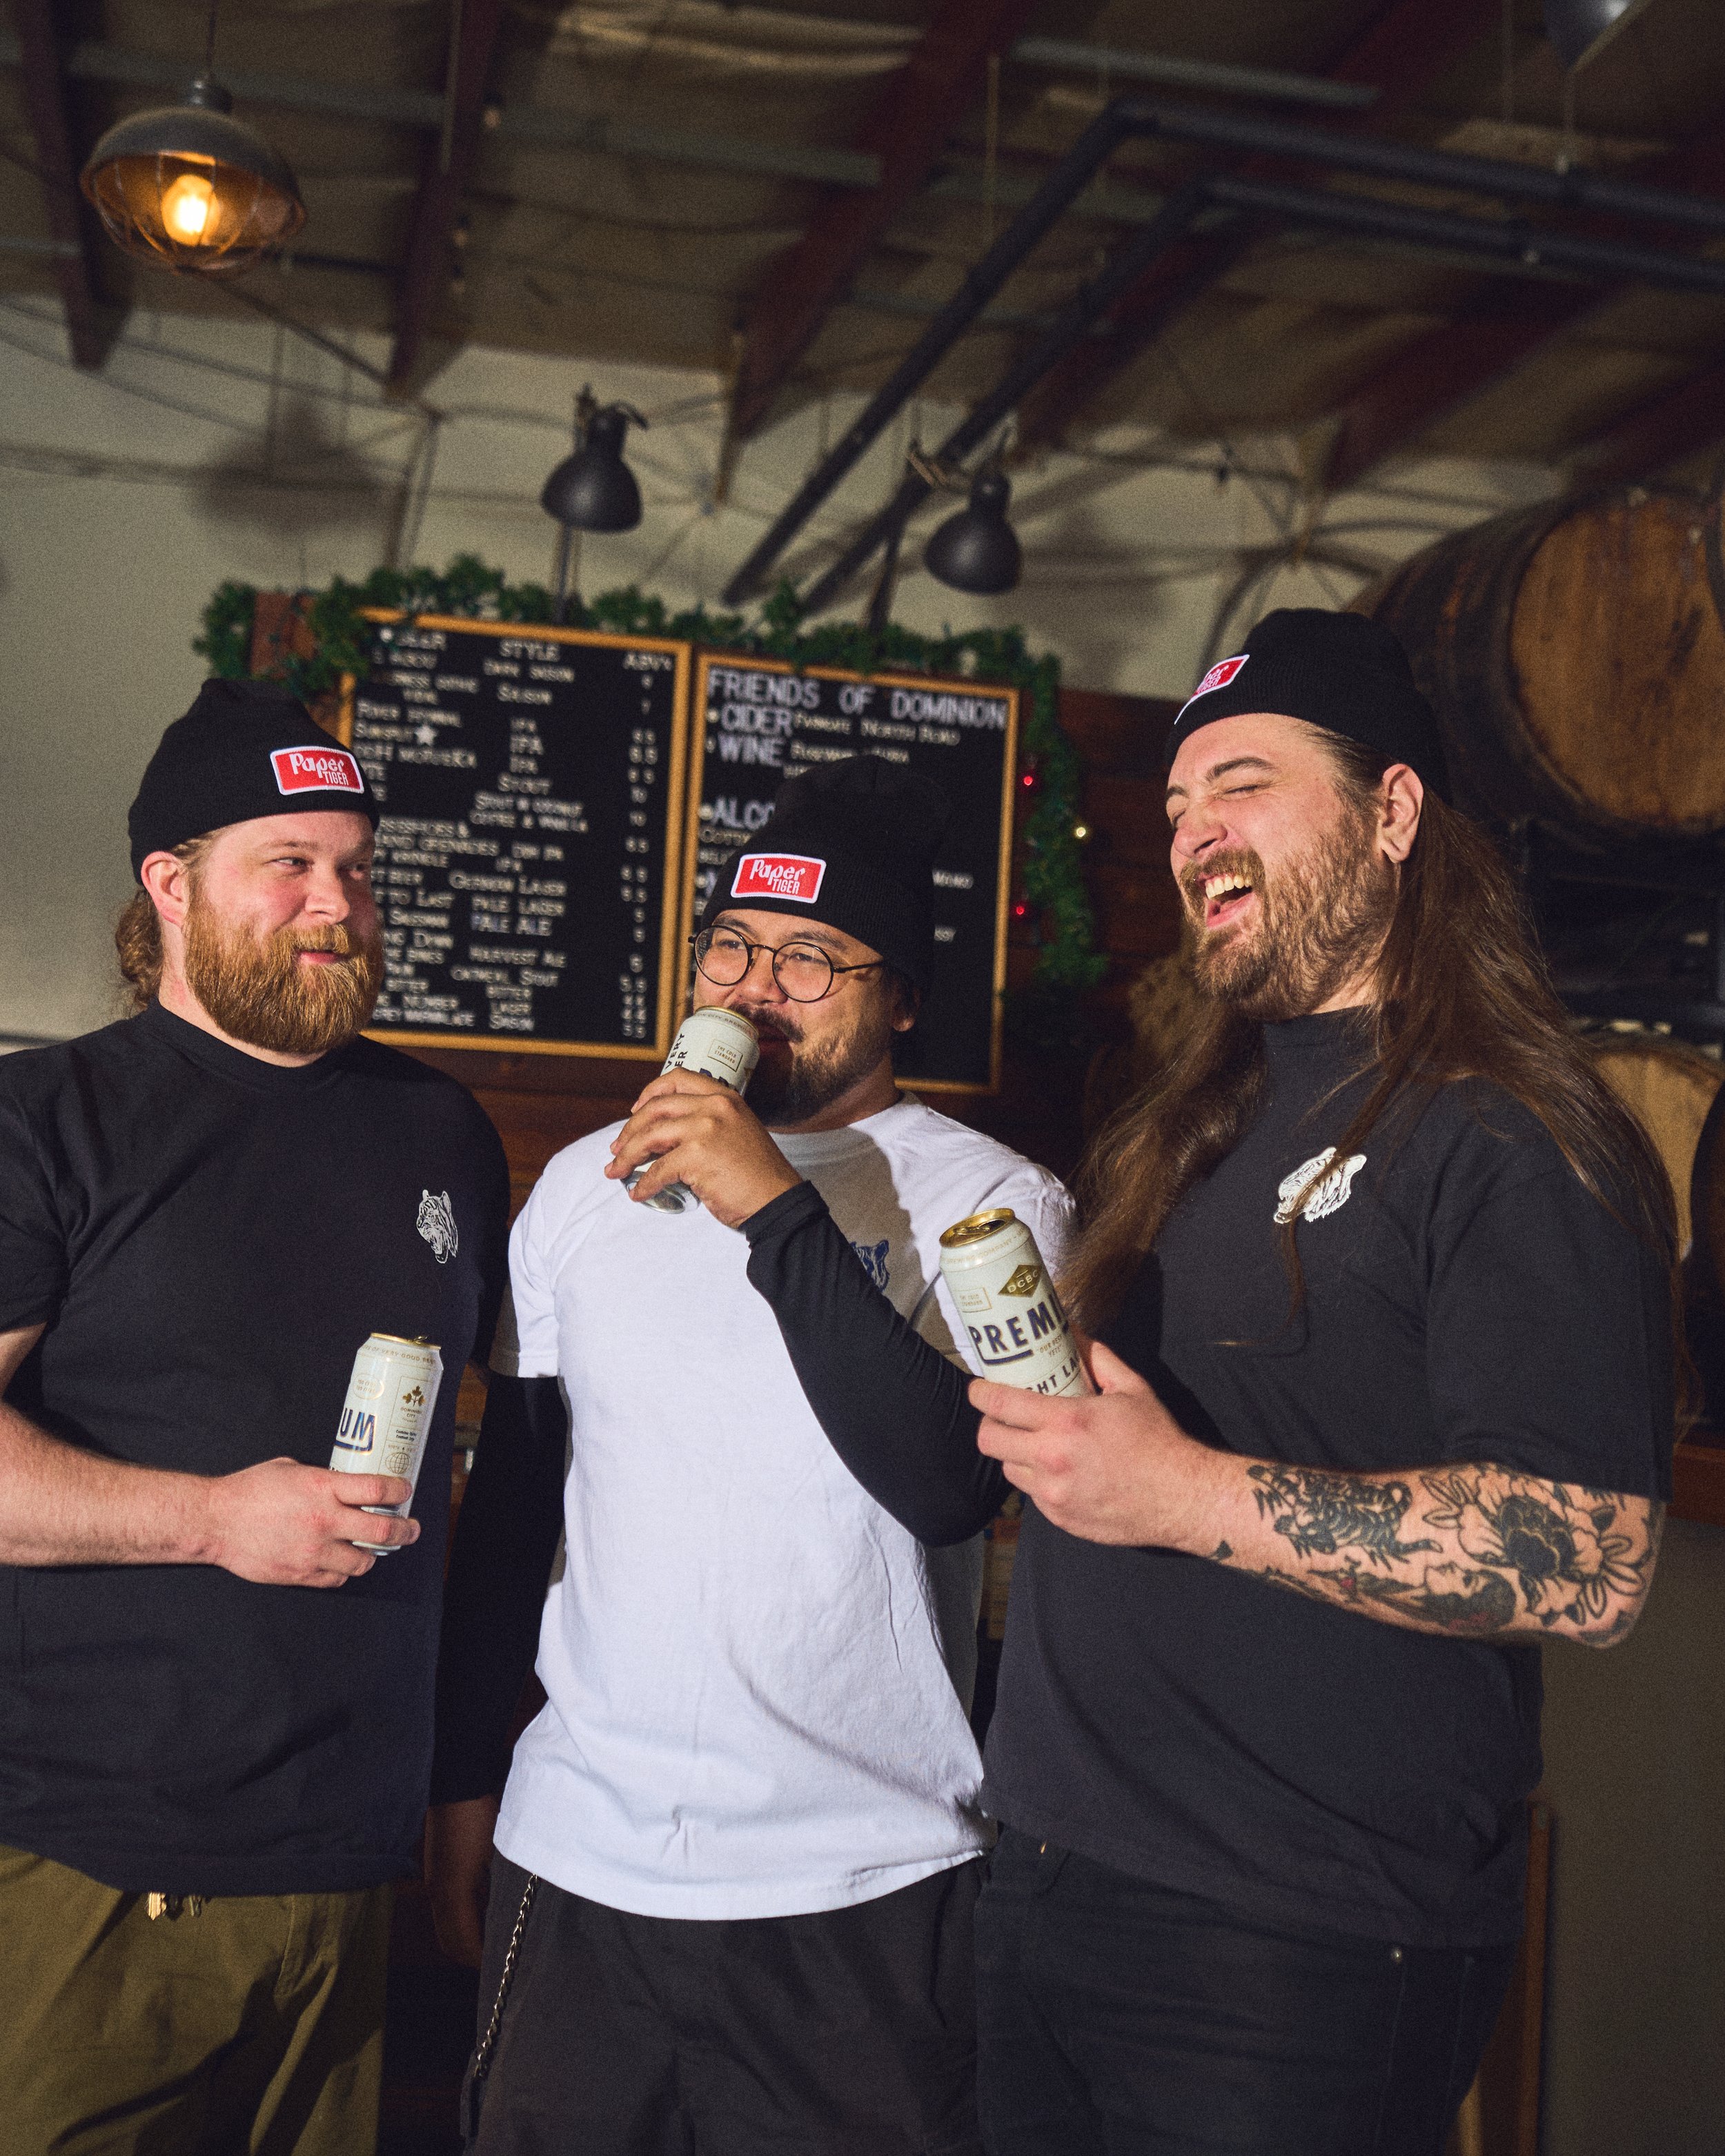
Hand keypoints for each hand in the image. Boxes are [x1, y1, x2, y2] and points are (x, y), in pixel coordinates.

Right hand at [198, 1458, 417, 1587]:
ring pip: (363, 1561)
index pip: (379, 1491)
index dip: (399, 1491)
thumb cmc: (249, 1490)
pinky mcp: (300, 1573)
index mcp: (323, 1488)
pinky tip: (343, 1561)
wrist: (214, 1521)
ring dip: (372, 1554)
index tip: (405, 1492)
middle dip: (405, 1530)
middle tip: (411, 1529)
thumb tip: (344, 1485)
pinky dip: (344, 1570)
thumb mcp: (291, 1469)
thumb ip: (322, 1479)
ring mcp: (313, 1551)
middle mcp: (324, 1520)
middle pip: (382, 1531)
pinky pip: (336, 1578)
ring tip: (373, 1548)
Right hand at [425, 1794, 499, 1966]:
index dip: (484, 1960)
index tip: (508, 1965)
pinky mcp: (440, 1869)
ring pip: (449, 1925)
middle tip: (504, 1956)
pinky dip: (469, 1916)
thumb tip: (516, 1920)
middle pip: (451, 1941)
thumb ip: (505, 1890)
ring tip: (501, 1935)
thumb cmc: (479, 1815)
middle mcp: (438, 1891)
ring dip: (471, 1935)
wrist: (456, 1778)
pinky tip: (493, 1907)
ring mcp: (436, 1879)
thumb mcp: (498, 1854)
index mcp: (450, 1893)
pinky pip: (451, 1906)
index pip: (463, 1944)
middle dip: (474, 1955)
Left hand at [605, 1070, 802, 1227]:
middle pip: (656, 1109)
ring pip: (650, 1137)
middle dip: (629, 1130)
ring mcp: (706, 1129)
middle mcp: (715, 1106)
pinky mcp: (697, 1156)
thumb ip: (707, 1124)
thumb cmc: (758, 1175)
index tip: (636, 1109)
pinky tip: (639, 1193)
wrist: (778, 1201)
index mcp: (725, 1097)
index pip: (678, 1079)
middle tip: (617, 1148)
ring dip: (627, 1156)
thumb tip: (663, 1137)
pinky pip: (657, 1170)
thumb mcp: (737, 1132)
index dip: (650, 1093)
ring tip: (616, 1171)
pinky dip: (643, 1183)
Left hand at [970, 1340, 1224, 1550]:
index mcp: (1066, 1422)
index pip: (999, 1405)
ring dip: (1014, 1455)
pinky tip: (1059, 1471)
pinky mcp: (1060, 1518)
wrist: (1181, 1498)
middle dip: (989, 1425)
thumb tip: (1071, 1331)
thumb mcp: (1131, 1388)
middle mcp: (1052, 1460)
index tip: (977, 1388)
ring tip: (1033, 1444)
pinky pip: (1032, 1495)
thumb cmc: (1158, 1440)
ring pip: (1008, 1470)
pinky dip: (1037, 1481)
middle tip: (1002, 1417)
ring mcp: (1053, 1494)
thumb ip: (1097, 1357)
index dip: (979, 1393)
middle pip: (989, 1441)